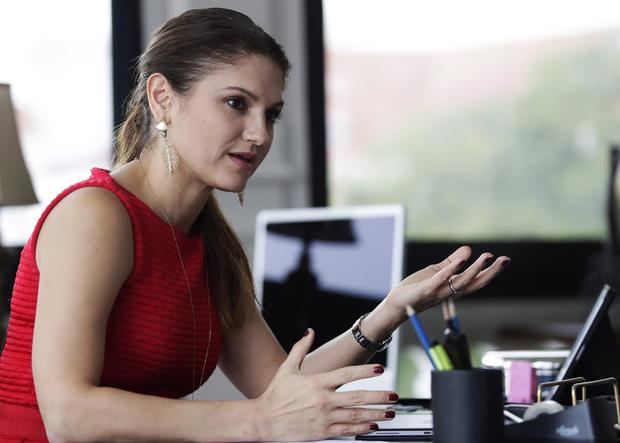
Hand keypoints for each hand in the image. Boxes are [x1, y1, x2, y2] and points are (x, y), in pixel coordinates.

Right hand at [254, 329, 397, 440]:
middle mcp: (323, 400)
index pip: (346, 374)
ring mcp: (324, 417)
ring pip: (356, 416)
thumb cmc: (276, 394)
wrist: (265, 420)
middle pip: (357, 397)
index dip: (365, 371)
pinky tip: (373, 425)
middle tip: (394, 395)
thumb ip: (301, 349)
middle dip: (379, 396)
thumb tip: (309, 332)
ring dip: (376, 413)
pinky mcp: (323, 432)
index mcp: (316, 382)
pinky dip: (362, 428)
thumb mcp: (287, 368)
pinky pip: (347, 430)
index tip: (380, 369)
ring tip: (390, 412)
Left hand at [386, 246, 509, 313]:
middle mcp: (450, 292)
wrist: (398, 303)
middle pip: (476, 283)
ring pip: (462, 282)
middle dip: (491, 272)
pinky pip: (441, 280)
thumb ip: (451, 262)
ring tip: (486, 256)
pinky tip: (461, 259)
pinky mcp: (427, 290)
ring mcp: (439, 292)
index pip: (477, 280)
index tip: (504, 259)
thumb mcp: (437, 272)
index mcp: (454, 288)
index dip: (491, 271)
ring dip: (475, 269)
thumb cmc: (417, 288)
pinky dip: (451, 270)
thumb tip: (468, 249)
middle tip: (505, 260)